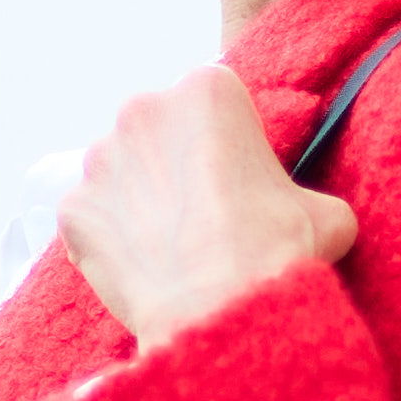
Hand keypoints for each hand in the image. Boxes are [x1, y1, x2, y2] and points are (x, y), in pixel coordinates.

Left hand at [58, 63, 357, 351]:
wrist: (220, 310)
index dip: (225, 143)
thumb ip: (307, 195)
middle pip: (156, 130)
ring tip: (169, 246)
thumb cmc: (275, 250)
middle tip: (200, 214)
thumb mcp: (327, 212)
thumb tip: (310, 214)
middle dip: (173, 164)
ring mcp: (100, 157)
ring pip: (118, 172)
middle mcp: (143, 108)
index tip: (234, 179)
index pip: (211, 103)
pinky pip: (90, 218)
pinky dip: (108, 239)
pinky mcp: (73, 207)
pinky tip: (139, 268)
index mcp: (206, 90)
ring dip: (137, 199)